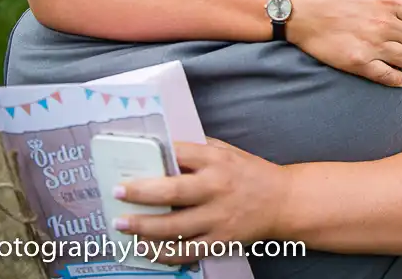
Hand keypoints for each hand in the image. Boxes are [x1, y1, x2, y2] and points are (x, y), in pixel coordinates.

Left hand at [111, 139, 289, 263]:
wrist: (285, 202)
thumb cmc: (252, 173)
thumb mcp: (228, 152)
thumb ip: (199, 151)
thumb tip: (163, 149)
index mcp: (217, 161)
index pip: (180, 154)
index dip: (154, 155)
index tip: (130, 159)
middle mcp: (216, 188)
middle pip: (172, 191)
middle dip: (139, 192)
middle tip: (116, 191)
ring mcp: (218, 217)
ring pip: (173, 226)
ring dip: (143, 227)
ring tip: (121, 224)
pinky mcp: (220, 241)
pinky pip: (185, 251)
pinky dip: (162, 253)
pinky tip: (144, 249)